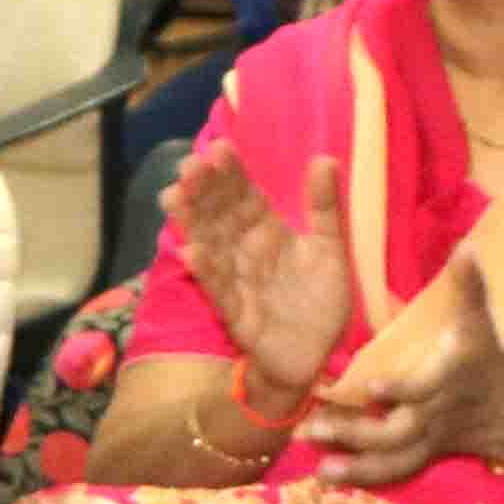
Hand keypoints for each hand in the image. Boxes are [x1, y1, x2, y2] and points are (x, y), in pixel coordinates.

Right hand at [170, 141, 355, 400]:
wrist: (318, 354)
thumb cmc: (319, 299)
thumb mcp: (329, 248)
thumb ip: (324, 206)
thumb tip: (324, 157)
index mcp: (267, 231)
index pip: (244, 196)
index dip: (231, 174)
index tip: (219, 149)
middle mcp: (246, 250)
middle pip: (220, 215)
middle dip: (204, 190)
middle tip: (189, 165)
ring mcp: (237, 279)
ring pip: (210, 245)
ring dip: (192, 223)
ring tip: (175, 197)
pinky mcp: (236, 312)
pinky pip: (219, 289)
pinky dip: (205, 271)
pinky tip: (191, 252)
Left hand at [308, 254, 503, 490]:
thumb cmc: (485, 358)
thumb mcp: (481, 321)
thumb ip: (470, 286)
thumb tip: (466, 246)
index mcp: (448, 380)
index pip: (424, 388)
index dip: (400, 390)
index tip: (370, 386)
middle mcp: (435, 416)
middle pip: (397, 432)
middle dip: (357, 433)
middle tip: (313, 428)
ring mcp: (426, 440)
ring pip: (392, 458)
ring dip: (354, 464)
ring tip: (318, 468)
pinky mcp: (419, 455)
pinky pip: (392, 471)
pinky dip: (362, 477)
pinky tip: (326, 476)